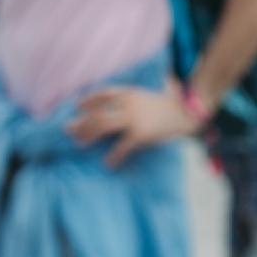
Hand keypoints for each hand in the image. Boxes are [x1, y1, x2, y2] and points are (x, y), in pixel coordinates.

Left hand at [71, 84, 195, 166]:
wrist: (188, 111)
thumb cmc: (167, 105)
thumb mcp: (145, 96)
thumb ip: (130, 100)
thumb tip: (114, 108)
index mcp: (128, 92)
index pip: (101, 94)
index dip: (87, 100)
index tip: (76, 106)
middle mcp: (127, 103)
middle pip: (97, 112)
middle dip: (81, 122)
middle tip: (69, 130)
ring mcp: (133, 118)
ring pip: (103, 126)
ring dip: (89, 135)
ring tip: (80, 143)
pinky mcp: (141, 134)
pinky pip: (122, 147)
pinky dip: (113, 156)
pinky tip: (108, 163)